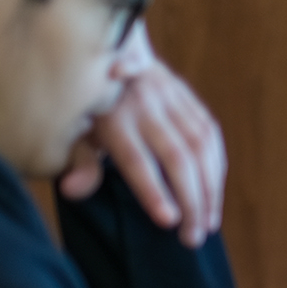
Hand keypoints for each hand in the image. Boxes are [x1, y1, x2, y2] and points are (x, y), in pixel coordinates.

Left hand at [59, 22, 226, 247]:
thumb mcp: (70, 131)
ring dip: (210, 189)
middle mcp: (145, 104)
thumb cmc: (84, 106)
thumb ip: (78, 162)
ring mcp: (170, 97)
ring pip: (201, 147)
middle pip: (177, 157)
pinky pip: (210, 135)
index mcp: (111, 115)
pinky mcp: (187, 96)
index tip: (168, 222)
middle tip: (191, 239)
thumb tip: (73, 190)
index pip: (137, 159)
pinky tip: (214, 195)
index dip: (154, 190)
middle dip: (190, 201)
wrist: (104, 48)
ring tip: (208, 224)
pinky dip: (216, 168)